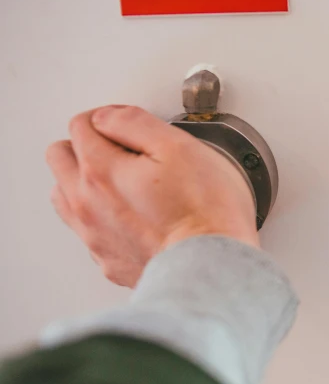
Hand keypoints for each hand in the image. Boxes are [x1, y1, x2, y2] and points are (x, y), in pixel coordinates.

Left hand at [45, 106, 259, 287]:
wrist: (213, 266)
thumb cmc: (206, 211)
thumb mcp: (178, 146)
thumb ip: (134, 122)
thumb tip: (110, 117)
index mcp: (100, 170)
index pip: (80, 124)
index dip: (108, 117)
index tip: (130, 127)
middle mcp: (87, 204)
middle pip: (60, 157)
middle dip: (86, 145)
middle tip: (121, 149)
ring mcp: (95, 236)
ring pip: (64, 195)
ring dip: (84, 182)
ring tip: (121, 181)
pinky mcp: (110, 261)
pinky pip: (88, 231)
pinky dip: (102, 217)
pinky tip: (130, 215)